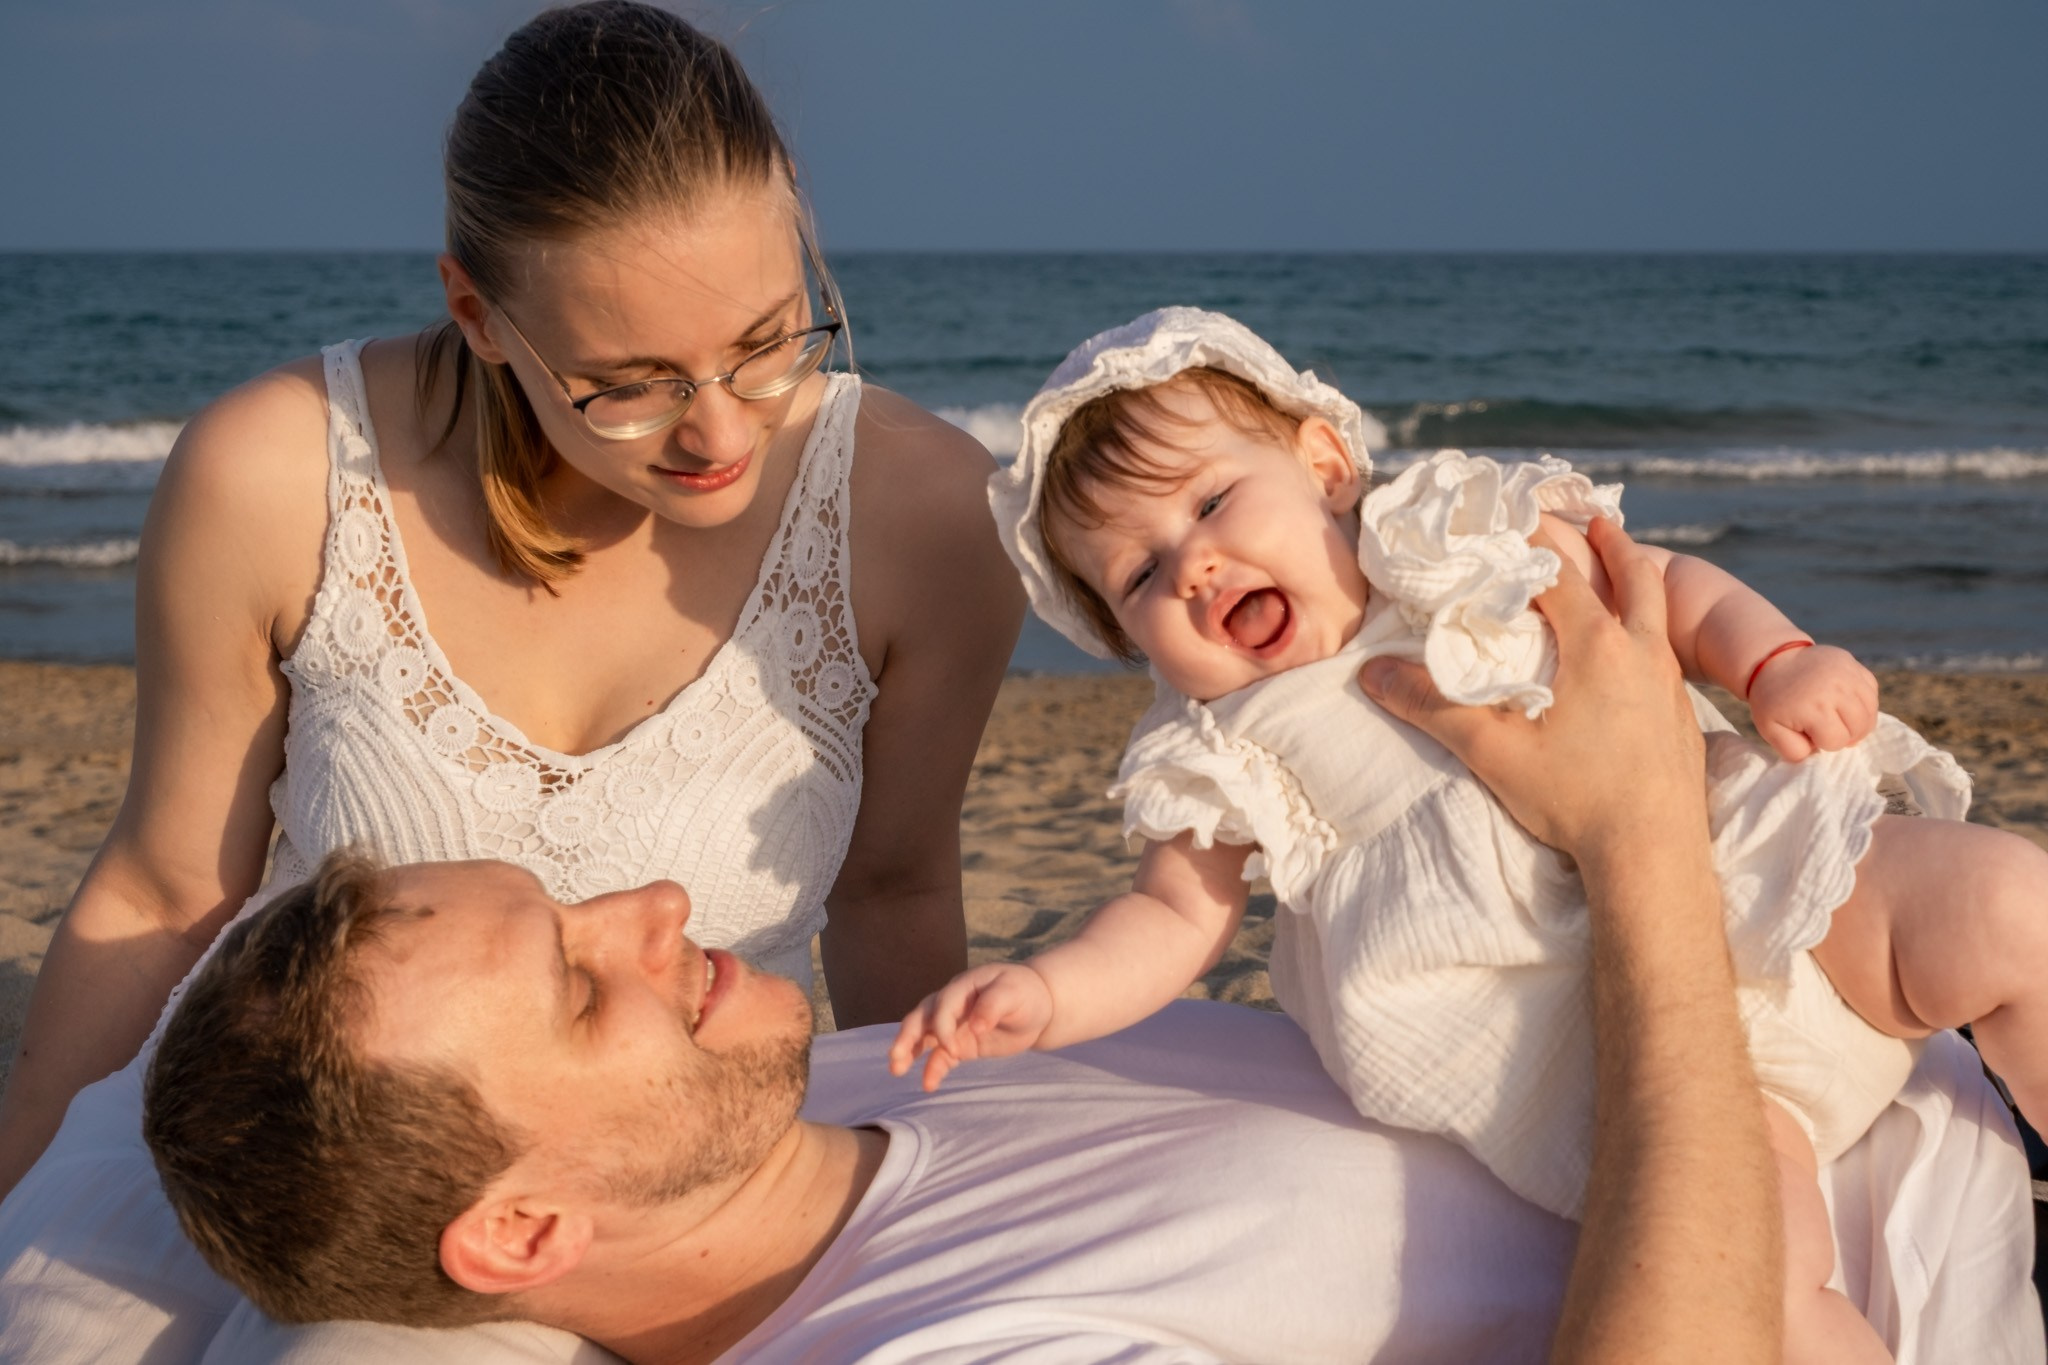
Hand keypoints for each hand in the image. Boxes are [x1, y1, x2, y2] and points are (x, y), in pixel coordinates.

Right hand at [887, 962, 1054, 1091]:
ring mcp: (954, 1024)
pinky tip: (929, 1085)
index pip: (943, 1004)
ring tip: (895, 1069)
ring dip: (908, 1050)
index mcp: (963, 986)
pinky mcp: (960, 1043)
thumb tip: (976, 1027)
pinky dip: (933, 1069)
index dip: (942, 1026)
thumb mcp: (1015, 993)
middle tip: (896, 1056)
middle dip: (908, 1036)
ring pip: (924, 1035)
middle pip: (922, 1016)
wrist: (1038, 1006)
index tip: (953, 1048)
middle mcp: (952, 1003)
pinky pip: (940, 1056)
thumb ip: (994, 1005)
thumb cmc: (1025, 993)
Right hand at [1359, 517, 1707, 864]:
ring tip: (1625, 577)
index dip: (1535, 547)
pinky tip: (1633, 663)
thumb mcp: (1492, 751)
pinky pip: (1668, 660)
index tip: (1515, 524)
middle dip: (1612, 546)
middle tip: (1597, 522)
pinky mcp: (1685, 722)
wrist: (1654, 856)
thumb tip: (1373, 674)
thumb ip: (1432, 707)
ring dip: (1640, 587)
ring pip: (1658, 617)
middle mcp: (1642, 655)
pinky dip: (1650, 638)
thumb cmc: (1576, 798)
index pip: (1562, 577)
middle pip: (1635, 579)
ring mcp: (1671, 688)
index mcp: (1598, 647)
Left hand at [1744, 644, 1876, 760]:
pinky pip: (1872, 694)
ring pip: (1870, 713)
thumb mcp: (1771, 730)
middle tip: (1826, 727)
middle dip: (1843, 735)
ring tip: (1839, 719)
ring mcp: (1848, 674)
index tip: (1809, 732)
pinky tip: (1844, 704)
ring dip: (1857, 722)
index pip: (1837, 741)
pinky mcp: (1854, 665)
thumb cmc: (1773, 700)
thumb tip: (1818, 753)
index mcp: (1815, 707)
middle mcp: (1837, 689)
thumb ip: (1793, 750)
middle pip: (1859, 728)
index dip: (1823, 742)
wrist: (1773, 661)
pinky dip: (1862, 704)